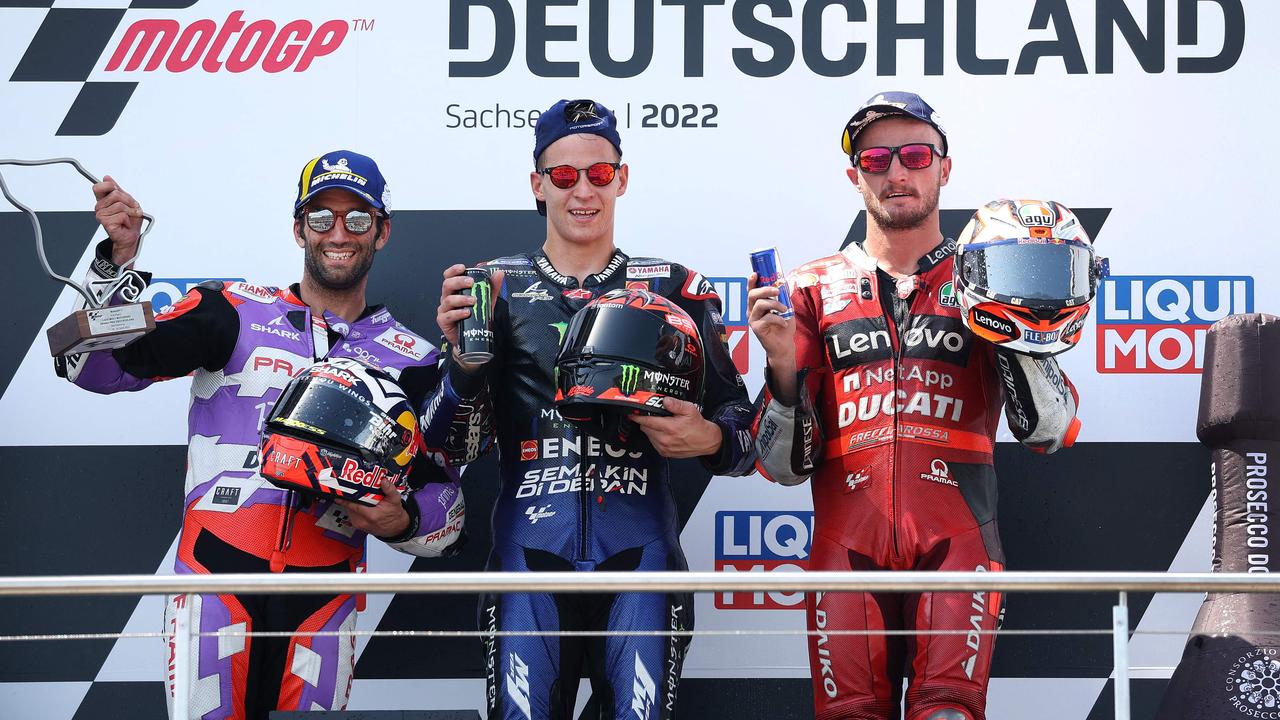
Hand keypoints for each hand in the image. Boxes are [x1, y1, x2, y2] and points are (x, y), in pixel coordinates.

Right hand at [91, 175, 143, 264]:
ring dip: (130, 211)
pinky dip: (128, 220)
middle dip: (129, 201)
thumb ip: (118, 189)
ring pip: (120, 205)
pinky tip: (125, 224)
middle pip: (115, 194)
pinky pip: (122, 215)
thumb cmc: (130, 220)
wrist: (132, 236)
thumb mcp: (128, 201)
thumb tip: (106, 177)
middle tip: (132, 209)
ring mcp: (101, 215)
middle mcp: (100, 207)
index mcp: (103, 200)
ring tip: (129, 218)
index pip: (98, 187)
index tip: (117, 190)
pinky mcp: (106, 223)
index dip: (109, 186)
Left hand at [335, 476, 409, 537]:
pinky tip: (360, 503)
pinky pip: (351, 513)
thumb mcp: (395, 500)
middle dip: (351, 496)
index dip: (344, 498)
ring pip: (349, 509)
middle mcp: (362, 521)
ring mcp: (359, 524)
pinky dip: (353, 507)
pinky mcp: (357, 525)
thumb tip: (384, 481)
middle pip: (349, 506)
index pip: (352, 505)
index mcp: (371, 515)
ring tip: (359, 495)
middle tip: (353, 487)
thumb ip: (390, 489)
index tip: (339, 491)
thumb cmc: (394, 515)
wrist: (395, 527)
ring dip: (352, 502)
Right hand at [436, 264, 503, 373]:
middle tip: (471, 283)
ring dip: (461, 298)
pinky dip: (458, 313)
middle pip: (447, 285)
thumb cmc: (474, 317)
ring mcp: (444, 310)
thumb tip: (499, 273)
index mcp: (455, 290)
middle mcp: (447, 298)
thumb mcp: (485, 300)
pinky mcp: (444, 321)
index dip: (454, 270)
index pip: (449, 276)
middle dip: (459, 282)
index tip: (463, 268)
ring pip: (448, 300)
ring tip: (473, 301)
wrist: (471, 338)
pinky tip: (467, 313)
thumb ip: (492, 287)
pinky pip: (448, 315)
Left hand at [630, 397, 722, 458]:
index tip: (632, 413)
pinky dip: (655, 436)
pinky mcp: (665, 453)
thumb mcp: (690, 410)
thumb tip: (664, 400)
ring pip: (649, 435)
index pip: (647, 421)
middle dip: (646, 421)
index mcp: (669, 428)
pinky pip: (653, 443)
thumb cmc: (698, 426)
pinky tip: (664, 432)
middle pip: (645, 428)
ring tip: (662, 424)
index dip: (637, 417)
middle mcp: (665, 440)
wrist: (707, 442)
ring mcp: (664, 448)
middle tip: (653, 415)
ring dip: (651, 429)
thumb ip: (676, 404)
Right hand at [747, 273, 798, 403]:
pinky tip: (784, 323)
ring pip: (760, 304)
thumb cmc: (784, 328)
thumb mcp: (785, 308)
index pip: (751, 290)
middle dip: (765, 289)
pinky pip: (767, 317)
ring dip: (776, 305)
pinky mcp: (756, 328)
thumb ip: (783, 297)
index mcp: (757, 305)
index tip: (756, 273)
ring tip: (785, 310)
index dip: (752, 281)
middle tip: (777, 290)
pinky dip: (779, 318)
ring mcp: (752, 320)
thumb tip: (783, 282)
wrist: (785, 345)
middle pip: (753, 295)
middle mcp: (752, 311)